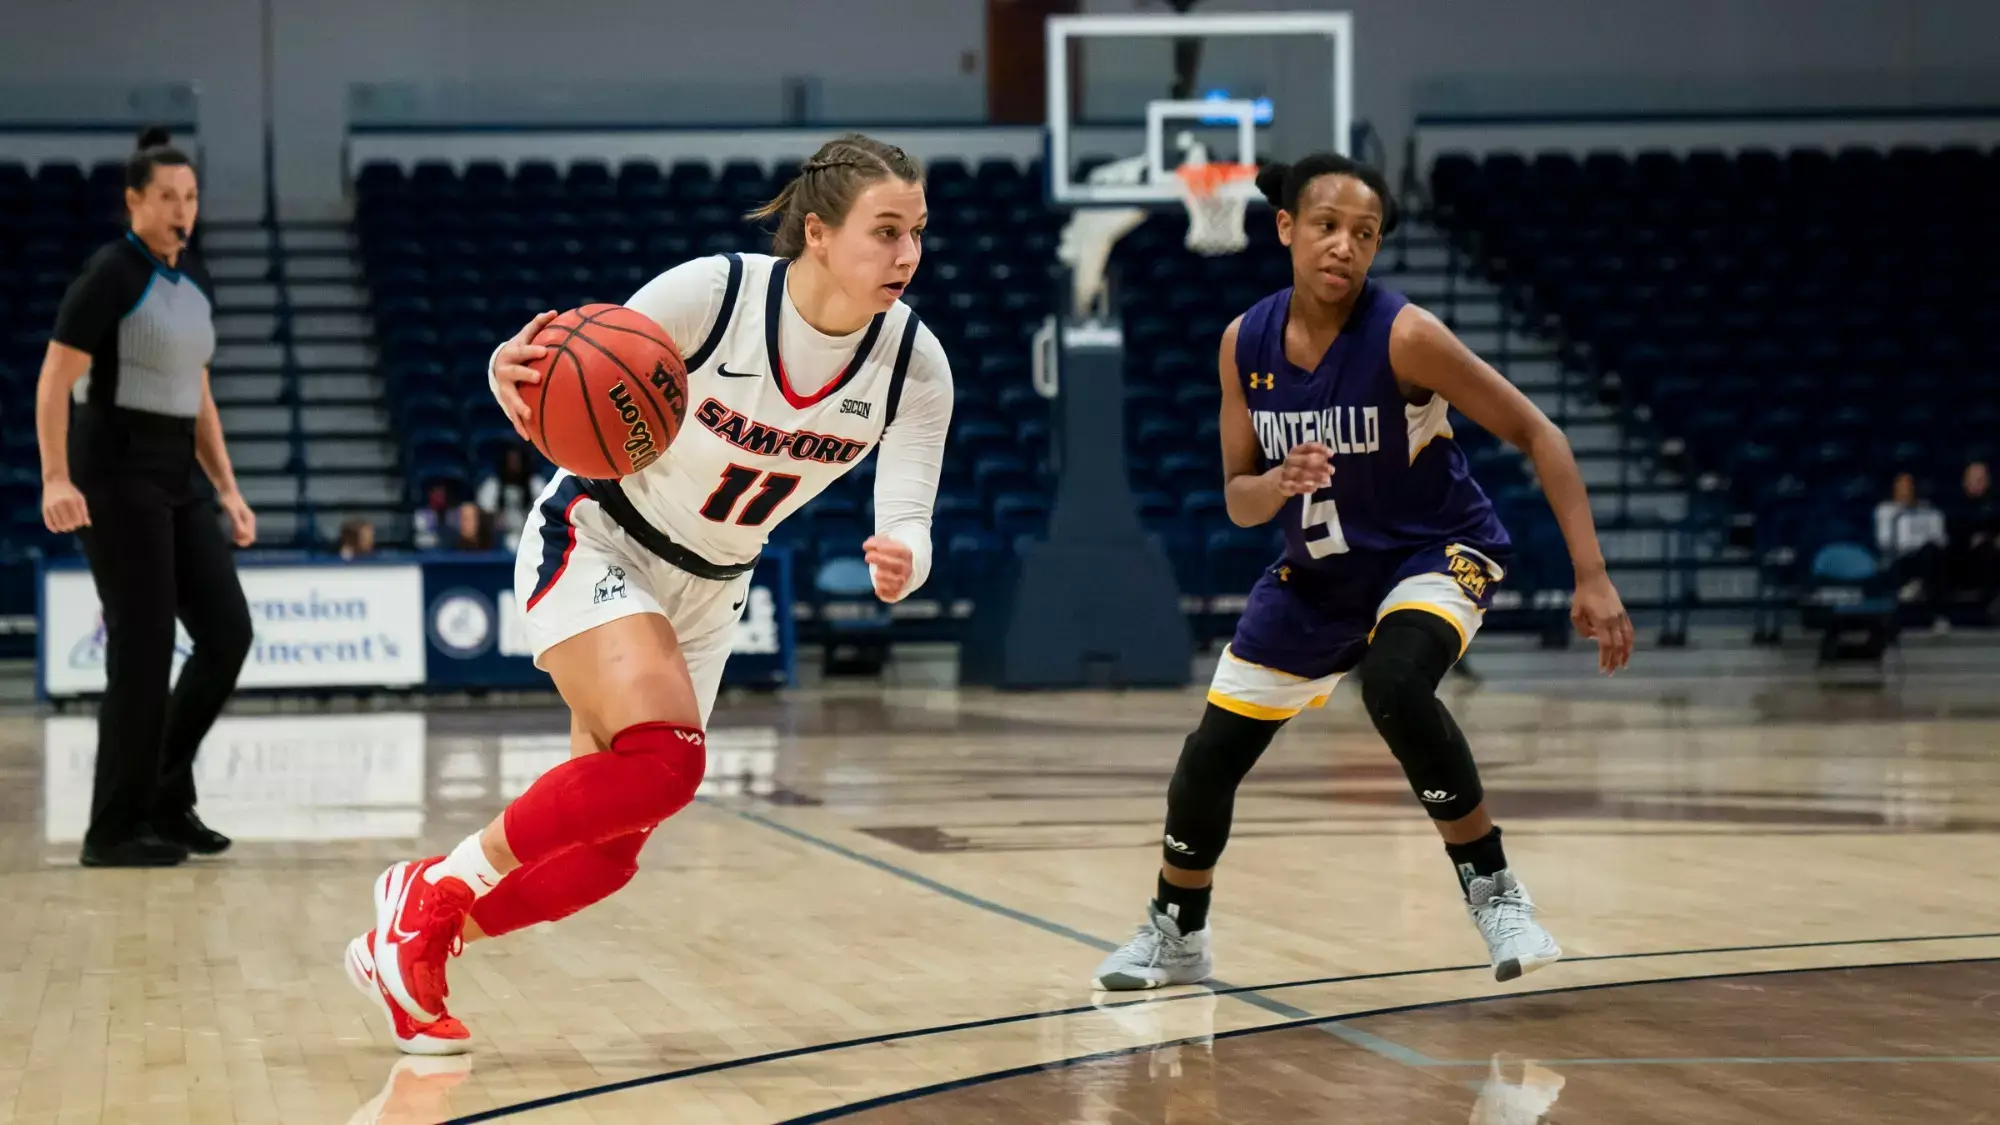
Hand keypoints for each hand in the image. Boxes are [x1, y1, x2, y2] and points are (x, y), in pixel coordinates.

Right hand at [42, 479, 88, 532]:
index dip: (79, 523)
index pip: (77, 519)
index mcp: (72, 501)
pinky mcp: (44, 509)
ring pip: (58, 524)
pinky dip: (53, 528)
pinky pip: (48, 523)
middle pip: (68, 523)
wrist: (55, 481)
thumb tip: (87, 524)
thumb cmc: (70, 492)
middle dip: (72, 527)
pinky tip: (57, 530)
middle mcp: (61, 504)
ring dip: (64, 529)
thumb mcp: (80, 499)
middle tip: (73, 526)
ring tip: (66, 527)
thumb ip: (84, 512)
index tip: (79, 522)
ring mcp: (51, 506)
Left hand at [218, 490, 256, 546]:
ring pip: (245, 533)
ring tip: (232, 540)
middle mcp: (249, 520)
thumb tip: (243, 534)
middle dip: (242, 541)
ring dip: (240, 538)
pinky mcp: (239, 518)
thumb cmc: (229, 500)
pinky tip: (231, 535)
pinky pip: (241, 529)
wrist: (227, 490)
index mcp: (249, 519)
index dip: (244, 542)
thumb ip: (237, 523)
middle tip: (232, 541)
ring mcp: (245, 519)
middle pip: (250, 536)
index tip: (235, 542)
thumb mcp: (232, 512)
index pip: (251, 536)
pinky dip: (237, 534)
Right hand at [492, 310, 559, 439]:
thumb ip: (539, 325)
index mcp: (513, 354)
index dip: (532, 351)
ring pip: (510, 398)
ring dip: (518, 406)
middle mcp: (505, 371)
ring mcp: (504, 388)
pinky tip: (528, 438)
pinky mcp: (505, 403)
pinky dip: (519, 426)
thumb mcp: (526, 336)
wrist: (497, 366)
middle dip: (525, 374)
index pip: (523, 351)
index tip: (544, 351)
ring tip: (528, 414)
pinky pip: (512, 416)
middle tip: (537, 377)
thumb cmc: (519, 350)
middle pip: (514, 373)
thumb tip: (555, 312)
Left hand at [862, 535, 912, 601]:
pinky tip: (878, 585)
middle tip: (867, 557)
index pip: (900, 551)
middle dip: (881, 560)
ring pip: (897, 581)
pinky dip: (884, 591)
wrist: (901, 571)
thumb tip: (866, 545)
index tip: (873, 546)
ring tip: (876, 574)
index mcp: (907, 555)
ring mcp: (903, 581)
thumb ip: (877, 543)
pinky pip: (891, 594)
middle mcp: (907, 569)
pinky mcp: (896, 592)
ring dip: (885, 577)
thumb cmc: (891, 555)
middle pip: (898, 565)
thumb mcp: (886, 545)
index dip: (887, 548)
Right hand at [1275, 442, 1332, 495]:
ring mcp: (1285, 472)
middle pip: (1304, 461)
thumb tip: (1328, 457)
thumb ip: (1317, 457)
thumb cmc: (1297, 467)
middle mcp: (1290, 460)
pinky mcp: (1283, 485)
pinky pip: (1295, 486)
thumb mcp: (1304, 459)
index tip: (1331, 454)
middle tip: (1332, 470)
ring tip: (1327, 480)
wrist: (1278, 480)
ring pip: (1300, 474)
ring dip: (1315, 477)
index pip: (1308, 447)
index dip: (1320, 449)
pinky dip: (1305, 488)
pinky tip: (1314, 488)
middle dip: (1320, 465)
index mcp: (1295, 451)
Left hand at [1570, 567, 1632, 673]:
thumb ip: (1582, 629)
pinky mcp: (1623, 612)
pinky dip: (1629, 641)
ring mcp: (1620, 616)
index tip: (1602, 669)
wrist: (1594, 577)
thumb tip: (1593, 638)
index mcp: (1601, 621)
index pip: (1605, 645)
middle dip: (1614, 661)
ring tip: (1623, 665)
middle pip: (1617, 645)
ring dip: (1625, 654)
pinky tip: (1628, 649)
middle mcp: (1613, 620)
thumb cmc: (1581, 595)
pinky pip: (1629, 630)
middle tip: (1611, 672)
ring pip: (1627, 639)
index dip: (1605, 659)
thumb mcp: (1575, 614)